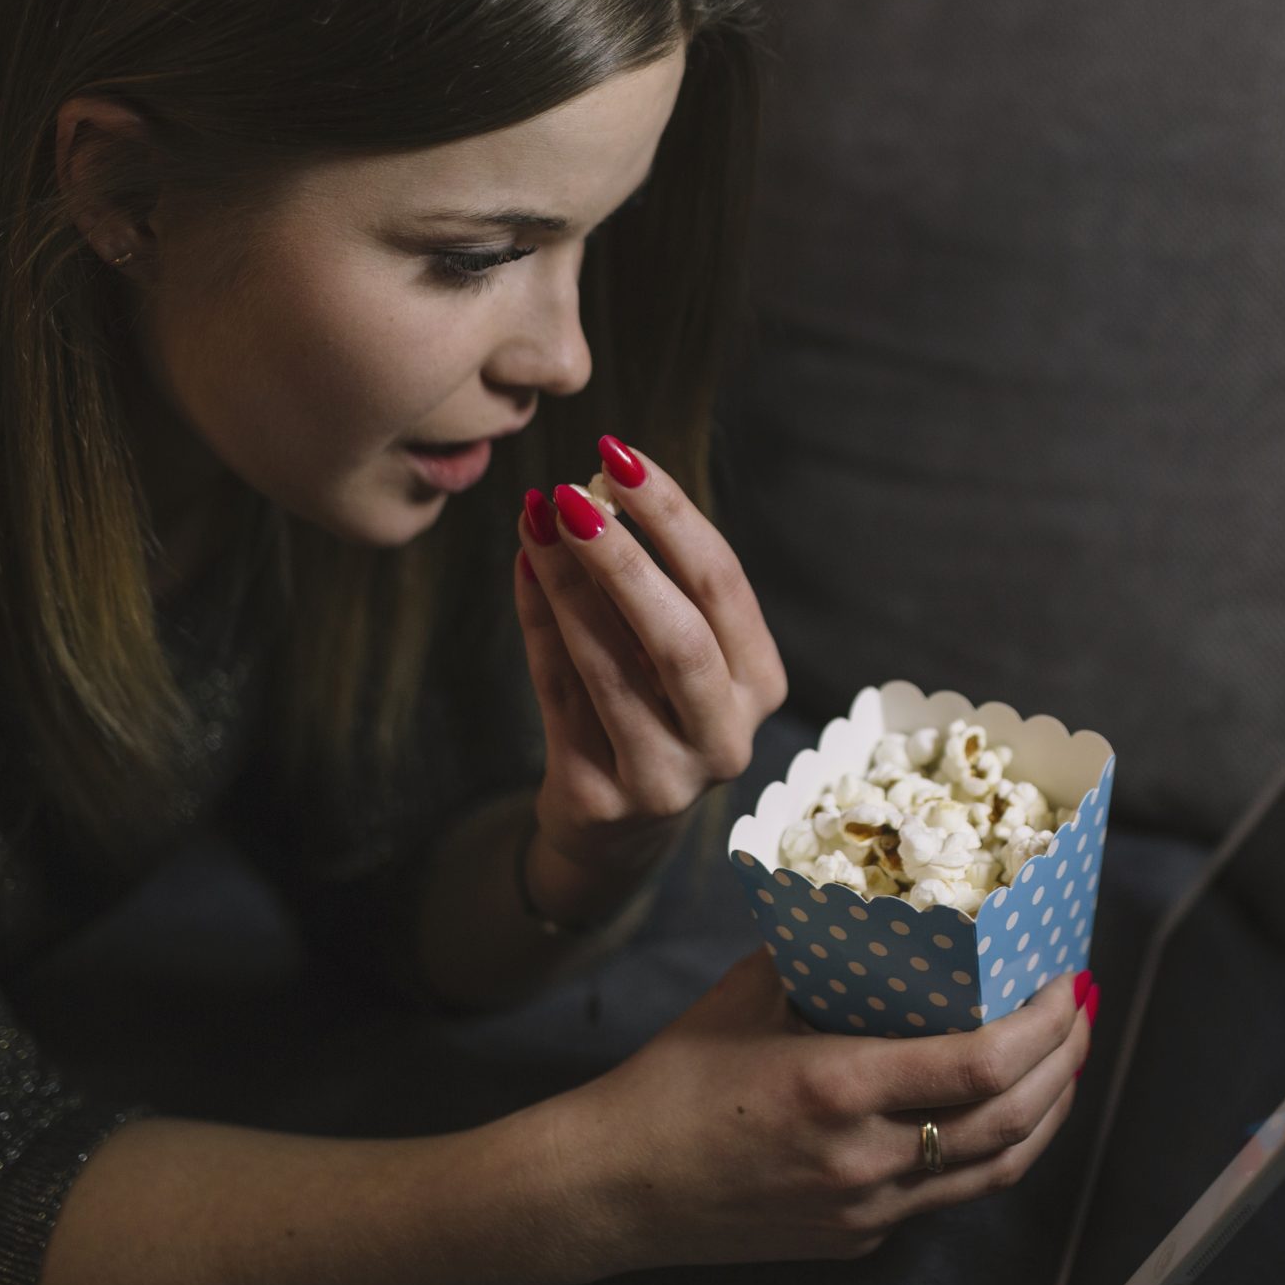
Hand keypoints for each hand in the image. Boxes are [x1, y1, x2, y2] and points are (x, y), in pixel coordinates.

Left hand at [512, 434, 789, 900]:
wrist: (617, 827)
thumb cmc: (651, 706)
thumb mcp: (672, 650)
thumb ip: (650, 582)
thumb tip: (594, 490)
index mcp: (760, 684)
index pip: (722, 585)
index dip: (672, 516)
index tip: (620, 456)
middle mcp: (726, 736)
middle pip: (678, 635)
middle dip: (622, 556)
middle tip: (571, 491)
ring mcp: (666, 777)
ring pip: (610, 667)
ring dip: (566, 584)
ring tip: (533, 518)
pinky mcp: (600, 798)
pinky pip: (559, 694)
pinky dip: (539, 624)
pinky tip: (523, 568)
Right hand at [555, 948, 1094, 1272]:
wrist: (616, 1185)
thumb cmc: (672, 1083)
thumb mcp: (748, 997)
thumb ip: (823, 958)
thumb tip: (881, 913)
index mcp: (838, 1087)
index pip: (981, 1066)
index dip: (1044, 1026)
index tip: (1067, 982)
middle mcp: (864, 1159)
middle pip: (1011, 1122)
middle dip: (1066, 1062)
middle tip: (1083, 1010)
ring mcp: (866, 1210)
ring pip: (996, 1170)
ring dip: (1046, 1113)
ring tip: (1064, 1061)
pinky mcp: (858, 1238)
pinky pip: (946, 1194)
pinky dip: (990, 1148)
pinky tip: (996, 1110)